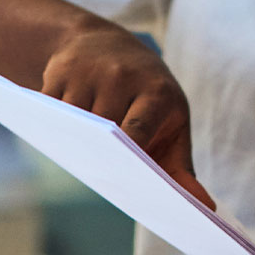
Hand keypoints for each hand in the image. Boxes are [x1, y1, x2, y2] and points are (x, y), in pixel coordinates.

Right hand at [42, 20, 213, 207]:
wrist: (108, 45)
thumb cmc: (147, 95)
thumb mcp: (172, 122)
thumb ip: (182, 168)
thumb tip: (205, 208)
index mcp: (155, 91)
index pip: (139, 130)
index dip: (130, 156)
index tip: (126, 182)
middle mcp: (121, 77)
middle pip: (103, 128)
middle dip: (101, 156)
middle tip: (102, 178)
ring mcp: (88, 71)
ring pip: (73, 121)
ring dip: (74, 142)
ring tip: (82, 158)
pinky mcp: (59, 70)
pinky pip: (49, 108)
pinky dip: (52, 125)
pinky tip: (59, 135)